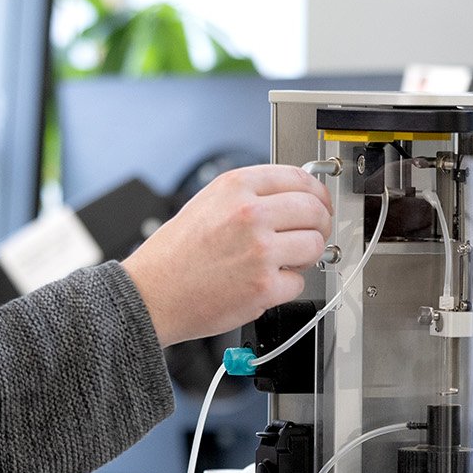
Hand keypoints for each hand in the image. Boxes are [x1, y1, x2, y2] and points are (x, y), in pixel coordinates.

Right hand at [122, 165, 333, 344]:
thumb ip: (250, 194)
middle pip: (315, 211)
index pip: (300, 178)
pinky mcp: (264, 286)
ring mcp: (260, 250)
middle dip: (319, 224)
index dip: (317, 193)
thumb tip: (292, 197)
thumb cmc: (176, 253)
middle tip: (311, 235)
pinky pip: (299, 283)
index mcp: (236, 187)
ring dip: (305, 256)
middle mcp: (250, 213)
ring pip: (314, 246)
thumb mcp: (208, 202)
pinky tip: (264, 283)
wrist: (153, 294)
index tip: (320, 204)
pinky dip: (286, 286)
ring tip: (283, 261)